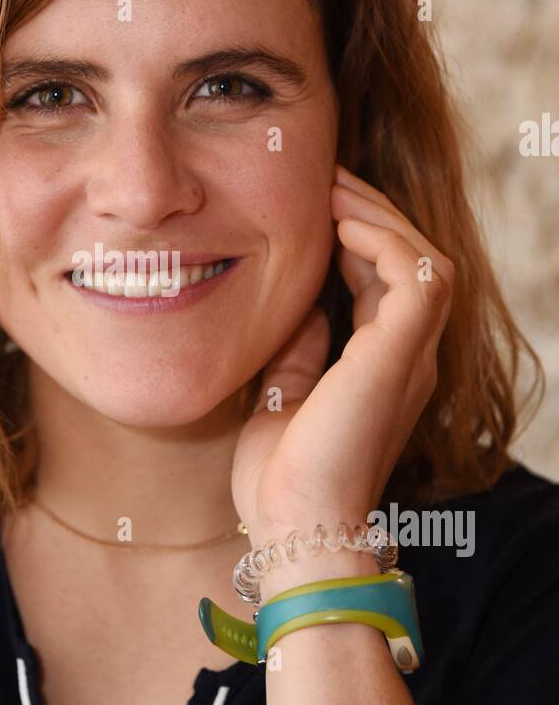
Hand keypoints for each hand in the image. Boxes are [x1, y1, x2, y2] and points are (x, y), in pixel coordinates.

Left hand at [231, 163, 454, 580]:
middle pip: (411, 260)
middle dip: (370, 213)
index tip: (312, 205)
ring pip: (424, 258)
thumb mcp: (281, 394)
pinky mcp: (402, 354)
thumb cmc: (281, 478)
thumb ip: (298, 347)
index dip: (353, 237)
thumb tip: (295, 301)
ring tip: (332, 187)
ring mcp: (411, 356)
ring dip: (378, 216)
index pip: (382, 281)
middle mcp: (408, 357)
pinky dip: (382, 240)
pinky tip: (338, 225)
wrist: (293, 527)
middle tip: (325, 177)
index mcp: (382, 366)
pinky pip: (415, 275)